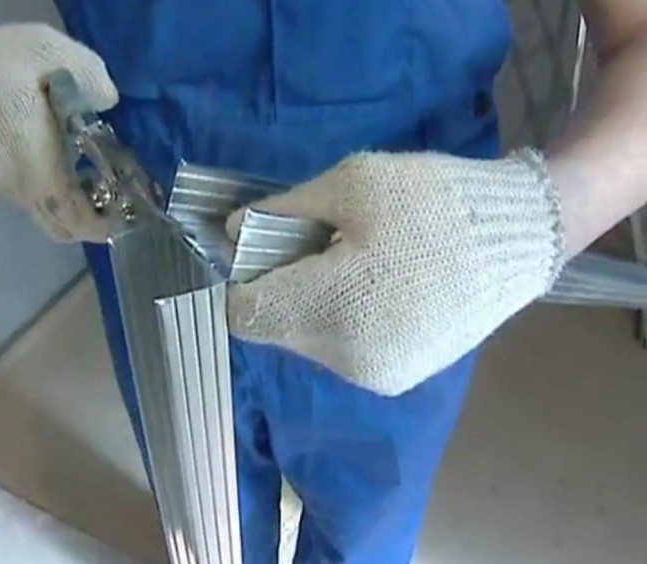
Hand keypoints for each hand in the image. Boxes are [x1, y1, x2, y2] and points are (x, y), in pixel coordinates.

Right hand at [0, 23, 117, 241]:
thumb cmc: (4, 56)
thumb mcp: (59, 54)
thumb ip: (93, 83)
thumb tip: (106, 104)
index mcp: (29, 152)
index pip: (63, 207)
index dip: (92, 221)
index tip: (118, 220)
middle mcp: (13, 176)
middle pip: (55, 222)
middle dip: (87, 222)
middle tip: (116, 206)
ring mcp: (0, 179)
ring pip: (43, 212)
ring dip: (72, 209)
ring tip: (100, 185)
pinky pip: (31, 199)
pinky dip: (55, 197)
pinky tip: (74, 173)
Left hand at [227, 150, 566, 395]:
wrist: (519, 238)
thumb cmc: (431, 202)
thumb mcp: (350, 182)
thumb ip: (281, 210)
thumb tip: (232, 232)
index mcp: (327, 306)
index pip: (244, 314)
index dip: (244, 279)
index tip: (264, 250)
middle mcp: (344, 357)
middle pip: (276, 329)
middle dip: (281, 290)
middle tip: (316, 249)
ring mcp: (374, 375)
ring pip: (309, 344)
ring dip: (313, 309)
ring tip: (355, 268)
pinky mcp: (399, 379)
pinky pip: (345, 353)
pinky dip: (345, 324)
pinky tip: (379, 292)